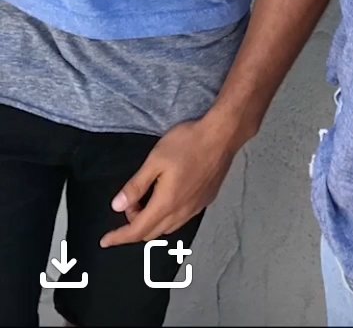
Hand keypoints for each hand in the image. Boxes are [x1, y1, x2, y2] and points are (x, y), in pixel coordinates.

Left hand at [100, 115, 235, 247]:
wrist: (222, 136)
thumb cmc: (186, 144)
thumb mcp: (155, 160)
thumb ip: (136, 185)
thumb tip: (117, 206)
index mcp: (166, 204)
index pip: (137, 230)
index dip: (119, 237)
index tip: (105, 241)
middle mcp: (181, 212)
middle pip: (152, 233)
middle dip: (135, 225)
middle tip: (129, 202)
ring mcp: (196, 208)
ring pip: (167, 228)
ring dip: (152, 222)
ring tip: (146, 199)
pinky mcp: (206, 201)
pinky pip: (181, 219)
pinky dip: (167, 217)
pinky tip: (168, 197)